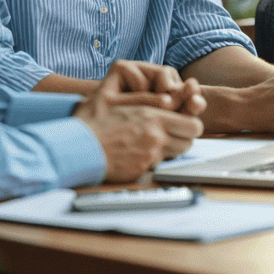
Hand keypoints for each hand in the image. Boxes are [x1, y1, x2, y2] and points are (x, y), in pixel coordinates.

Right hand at [73, 66, 205, 181]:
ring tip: (152, 143)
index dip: (191, 126)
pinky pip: (156, 166)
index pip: (193, 125)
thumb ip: (153, 106)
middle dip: (183, 139)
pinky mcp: (141, 170)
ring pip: (175, 155)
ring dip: (169, 150)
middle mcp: (156, 137)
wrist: (80, 146)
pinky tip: (137, 154)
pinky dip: (151, 161)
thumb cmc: (99, 123)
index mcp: (154, 117)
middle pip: (189, 143)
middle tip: (171, 135)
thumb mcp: (127, 105)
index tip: (185, 125)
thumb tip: (171, 103)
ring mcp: (149, 156)